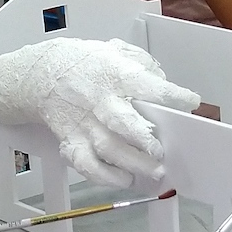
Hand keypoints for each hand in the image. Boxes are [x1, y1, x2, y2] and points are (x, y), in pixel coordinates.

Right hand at [0, 37, 200, 187]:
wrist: (41, 75)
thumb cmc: (88, 66)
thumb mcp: (116, 52)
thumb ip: (144, 66)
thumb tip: (165, 85)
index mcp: (114, 74)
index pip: (145, 84)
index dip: (170, 95)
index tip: (190, 102)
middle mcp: (99, 100)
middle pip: (122, 122)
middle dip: (144, 139)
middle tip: (162, 150)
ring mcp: (84, 124)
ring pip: (108, 149)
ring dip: (133, 163)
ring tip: (154, 170)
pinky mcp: (72, 142)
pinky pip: (87, 166)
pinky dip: (105, 177)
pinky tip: (124, 179)